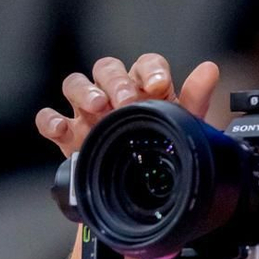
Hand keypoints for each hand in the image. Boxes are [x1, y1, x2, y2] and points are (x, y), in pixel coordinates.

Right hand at [35, 51, 221, 156]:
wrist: (138, 193)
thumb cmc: (157, 149)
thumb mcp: (180, 128)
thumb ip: (194, 98)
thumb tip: (210, 69)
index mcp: (143, 87)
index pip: (145, 65)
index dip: (150, 70)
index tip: (158, 85)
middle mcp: (112, 93)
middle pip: (107, 69)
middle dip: (116, 81)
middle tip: (125, 100)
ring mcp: (86, 112)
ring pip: (74, 84)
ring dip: (84, 91)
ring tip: (97, 106)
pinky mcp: (66, 134)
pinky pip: (49, 119)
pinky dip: (50, 120)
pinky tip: (62, 128)